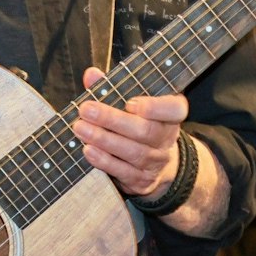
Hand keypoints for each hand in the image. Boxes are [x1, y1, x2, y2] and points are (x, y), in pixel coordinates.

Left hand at [72, 66, 186, 199]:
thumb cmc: (139, 123)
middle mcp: (167, 139)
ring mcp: (156, 162)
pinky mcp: (142, 180)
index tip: (130, 103)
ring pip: (133, 152)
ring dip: (103, 140)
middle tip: (87, 109)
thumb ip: (113, 87)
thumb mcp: (133, 104)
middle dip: (113, 120)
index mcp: (170, 115)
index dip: (155, 107)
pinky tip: (88, 150)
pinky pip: (123, 171)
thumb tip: (91, 74)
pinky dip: (104, 161)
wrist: (158, 165)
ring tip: (80, 128)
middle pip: (145, 131)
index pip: (174, 109)